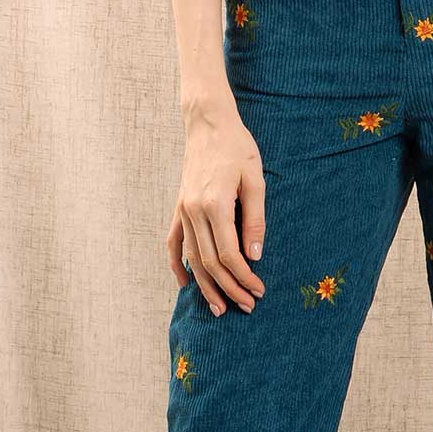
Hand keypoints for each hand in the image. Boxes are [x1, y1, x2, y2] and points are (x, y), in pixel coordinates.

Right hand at [167, 96, 267, 314]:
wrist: (208, 124)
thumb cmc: (237, 148)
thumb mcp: (255, 180)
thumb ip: (255, 219)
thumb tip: (255, 255)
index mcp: (215, 205)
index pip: (229, 255)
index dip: (244, 277)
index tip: (258, 291)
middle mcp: (194, 211)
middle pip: (209, 263)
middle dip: (229, 288)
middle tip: (246, 306)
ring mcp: (182, 210)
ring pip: (191, 258)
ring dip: (205, 285)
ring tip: (219, 307)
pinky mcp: (178, 207)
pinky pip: (173, 242)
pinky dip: (177, 265)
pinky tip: (185, 283)